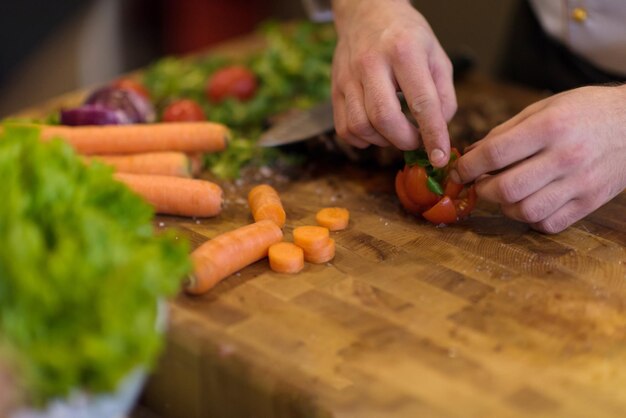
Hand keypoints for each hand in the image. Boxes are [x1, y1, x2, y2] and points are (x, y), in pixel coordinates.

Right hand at [331, 0, 455, 166]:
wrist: (367, 12)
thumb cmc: (406, 36)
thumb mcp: (436, 55)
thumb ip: (443, 94)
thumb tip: (438, 129)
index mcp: (404, 51)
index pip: (421, 102)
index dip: (432, 134)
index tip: (440, 156)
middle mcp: (372, 63)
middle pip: (384, 118)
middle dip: (405, 140)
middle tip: (416, 140)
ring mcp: (348, 77)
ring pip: (361, 126)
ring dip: (383, 141)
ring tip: (395, 133)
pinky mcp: (335, 89)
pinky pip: (344, 128)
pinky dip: (361, 140)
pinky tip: (375, 131)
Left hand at [450, 85, 625, 232]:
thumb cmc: (585, 111)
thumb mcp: (544, 108)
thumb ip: (505, 132)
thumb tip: (471, 153)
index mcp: (550, 127)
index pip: (494, 154)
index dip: (467, 167)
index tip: (458, 171)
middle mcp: (565, 157)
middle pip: (506, 188)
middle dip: (482, 190)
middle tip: (479, 184)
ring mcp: (580, 183)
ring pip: (525, 211)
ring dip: (505, 206)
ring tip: (505, 193)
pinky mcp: (590, 202)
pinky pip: (548, 223)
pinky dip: (531, 218)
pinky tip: (530, 202)